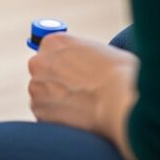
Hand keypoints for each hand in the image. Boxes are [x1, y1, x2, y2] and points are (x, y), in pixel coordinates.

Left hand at [28, 34, 139, 149]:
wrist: (121, 103)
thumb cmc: (123, 76)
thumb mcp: (103, 51)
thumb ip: (83, 55)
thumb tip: (85, 64)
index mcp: (54, 42)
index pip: (51, 51)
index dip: (66, 64)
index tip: (76, 73)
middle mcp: (39, 62)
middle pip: (43, 72)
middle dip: (58, 82)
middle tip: (80, 92)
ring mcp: (36, 87)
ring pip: (43, 94)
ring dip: (57, 101)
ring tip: (83, 106)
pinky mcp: (39, 110)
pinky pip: (46, 114)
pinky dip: (58, 118)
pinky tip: (78, 117)